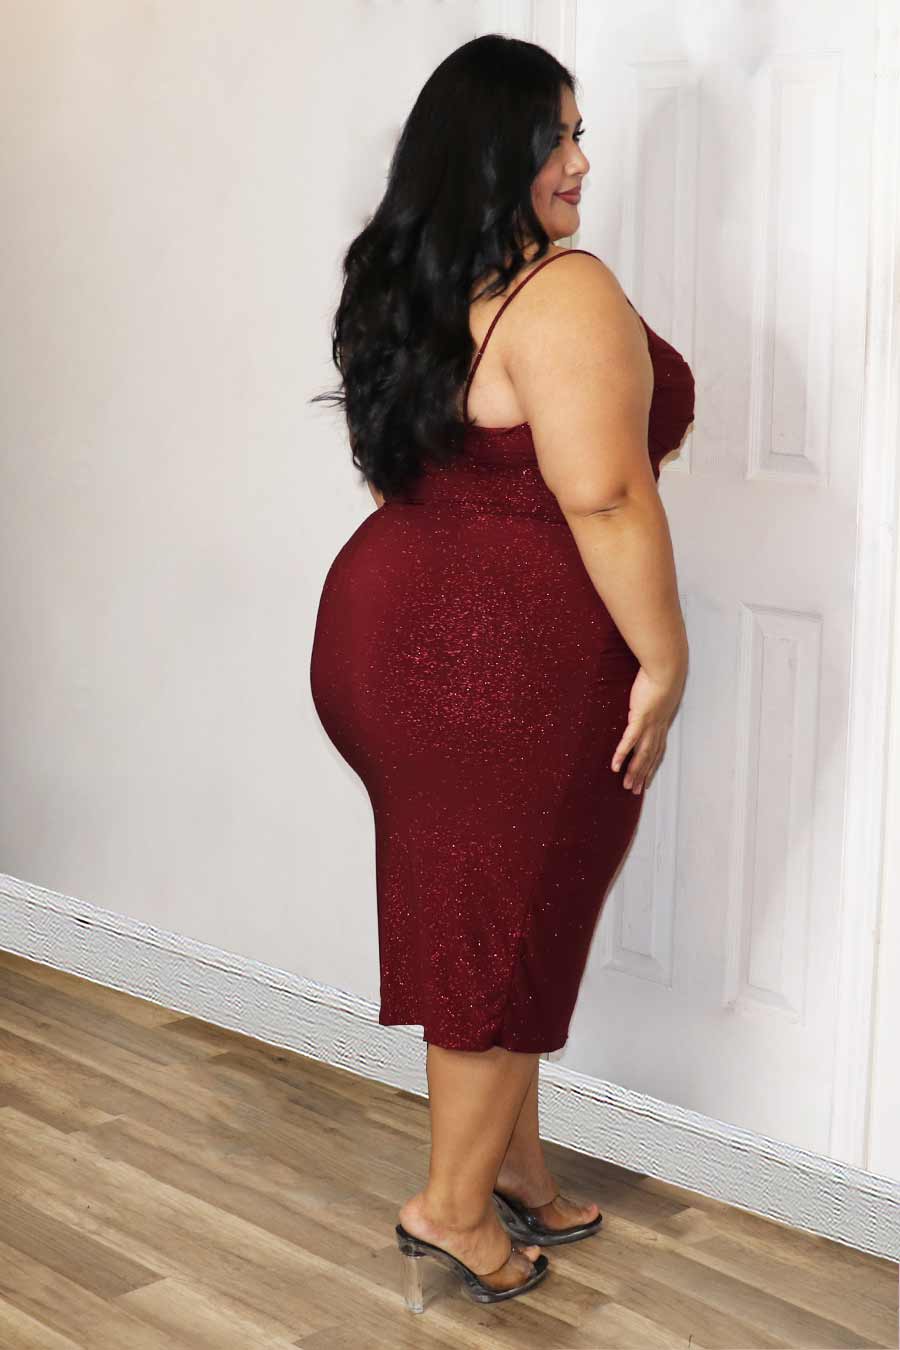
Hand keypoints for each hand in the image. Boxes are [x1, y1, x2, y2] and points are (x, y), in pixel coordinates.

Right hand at [611, 663, 685, 793]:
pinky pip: (630, 741)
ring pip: (641, 754)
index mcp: (661, 723)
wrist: (667, 668)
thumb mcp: (658, 689)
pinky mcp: (640, 718)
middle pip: (650, 757)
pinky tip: (615, 765)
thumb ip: (652, 696)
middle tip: (635, 791)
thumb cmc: (662, 675)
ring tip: (627, 785)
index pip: (658, 750)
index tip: (647, 779)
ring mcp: (649, 725)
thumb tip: (648, 696)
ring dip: (634, 772)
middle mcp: (657, 728)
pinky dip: (622, 754)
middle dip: (643, 775)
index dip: (652, 766)